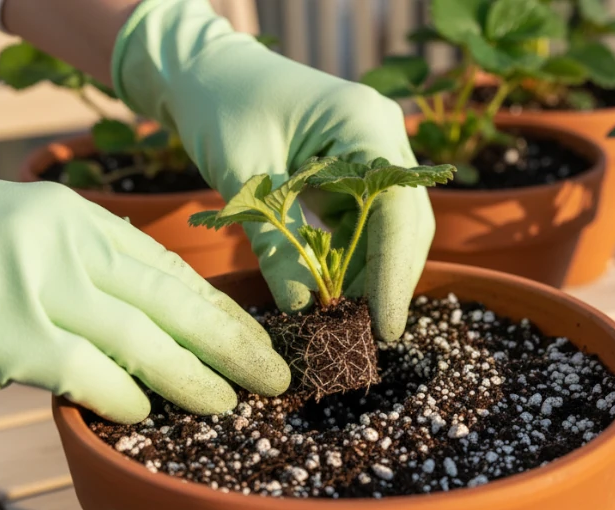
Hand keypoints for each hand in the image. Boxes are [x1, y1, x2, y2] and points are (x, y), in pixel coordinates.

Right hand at [0, 180, 289, 422]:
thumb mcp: (27, 238)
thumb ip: (88, 270)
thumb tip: (159, 324)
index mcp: (75, 216)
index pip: (167, 269)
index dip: (217, 309)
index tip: (257, 339)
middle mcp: (62, 242)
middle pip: (172, 301)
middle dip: (231, 343)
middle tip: (275, 376)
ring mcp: (31, 284)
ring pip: (139, 339)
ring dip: (190, 378)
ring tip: (229, 403)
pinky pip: (84, 372)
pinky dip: (120, 397)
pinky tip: (145, 414)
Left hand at [112, 0, 433, 339]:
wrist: (206, 72)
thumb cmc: (219, 108)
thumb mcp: (242, 178)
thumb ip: (275, 245)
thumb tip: (302, 312)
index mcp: (365, 124)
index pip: (399, 211)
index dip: (395, 274)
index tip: (386, 328)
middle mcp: (384, 136)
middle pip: (407, 223)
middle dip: (388, 280)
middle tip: (364, 333)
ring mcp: (376, 152)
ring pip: (393, 228)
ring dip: (371, 273)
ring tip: (341, 315)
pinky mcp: (360, 169)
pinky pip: (369, 223)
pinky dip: (353, 258)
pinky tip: (332, 287)